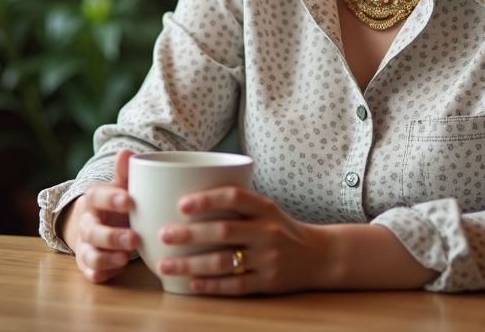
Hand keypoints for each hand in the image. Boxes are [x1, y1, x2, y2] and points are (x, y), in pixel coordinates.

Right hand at [63, 149, 139, 283]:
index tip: (130, 200)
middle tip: (134, 238)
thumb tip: (127, 152)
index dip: (111, 198)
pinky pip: (91, 273)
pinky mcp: (89, 265)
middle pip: (92, 230)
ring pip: (89, 254)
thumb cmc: (117, 203)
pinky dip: (102, 273)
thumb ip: (125, 173)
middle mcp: (87, 223)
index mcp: (95, 200)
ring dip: (106, 258)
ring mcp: (86, 245)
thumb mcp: (121, 187)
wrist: (99, 224)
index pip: (96, 196)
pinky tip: (117, 271)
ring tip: (125, 258)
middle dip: (111, 236)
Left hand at [154, 187, 330, 294]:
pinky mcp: (268, 283)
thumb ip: (237, 206)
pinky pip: (235, 286)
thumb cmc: (282, 229)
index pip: (234, 197)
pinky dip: (212, 285)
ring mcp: (268, 259)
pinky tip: (192, 284)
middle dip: (189, 234)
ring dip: (191, 264)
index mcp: (265, 209)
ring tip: (166, 265)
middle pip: (223, 231)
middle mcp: (268, 232)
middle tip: (163, 235)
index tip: (181, 204)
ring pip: (224, 262)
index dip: (207, 199)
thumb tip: (186, 198)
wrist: (321, 256)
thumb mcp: (267, 210)